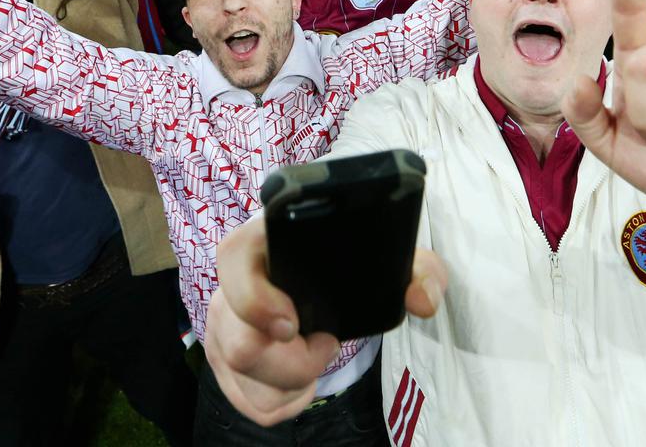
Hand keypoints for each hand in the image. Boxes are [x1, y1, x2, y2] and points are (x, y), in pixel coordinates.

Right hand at [204, 213, 447, 426]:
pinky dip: (280, 402)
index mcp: (263, 244)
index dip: (254, 297)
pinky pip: (247, 400)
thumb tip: (420, 301)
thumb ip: (421, 271)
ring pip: (241, 376)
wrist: (328, 277)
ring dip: (289, 383)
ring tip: (316, 357)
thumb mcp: (394, 259)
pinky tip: (300, 382)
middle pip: (238, 342)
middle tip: (327, 342)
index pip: (231, 260)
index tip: (293, 324)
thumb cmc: (351, 264)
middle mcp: (231, 286)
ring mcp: (223, 326)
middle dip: (292, 362)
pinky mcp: (227, 362)